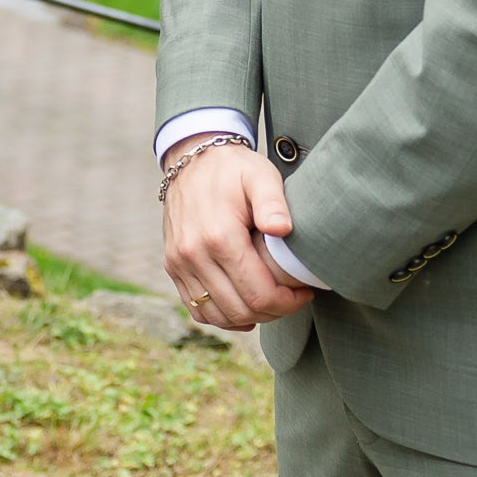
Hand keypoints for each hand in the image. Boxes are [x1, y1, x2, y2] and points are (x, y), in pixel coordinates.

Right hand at [162, 142, 314, 332]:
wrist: (192, 158)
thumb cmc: (234, 168)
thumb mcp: (260, 176)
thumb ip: (273, 203)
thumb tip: (283, 230)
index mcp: (219, 236)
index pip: (258, 294)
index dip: (287, 303)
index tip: (304, 293)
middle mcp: (193, 254)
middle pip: (240, 309)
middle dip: (273, 312)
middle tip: (293, 298)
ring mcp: (179, 262)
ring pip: (217, 315)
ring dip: (249, 317)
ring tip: (271, 303)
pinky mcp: (172, 265)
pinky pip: (196, 308)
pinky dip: (221, 316)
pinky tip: (243, 307)